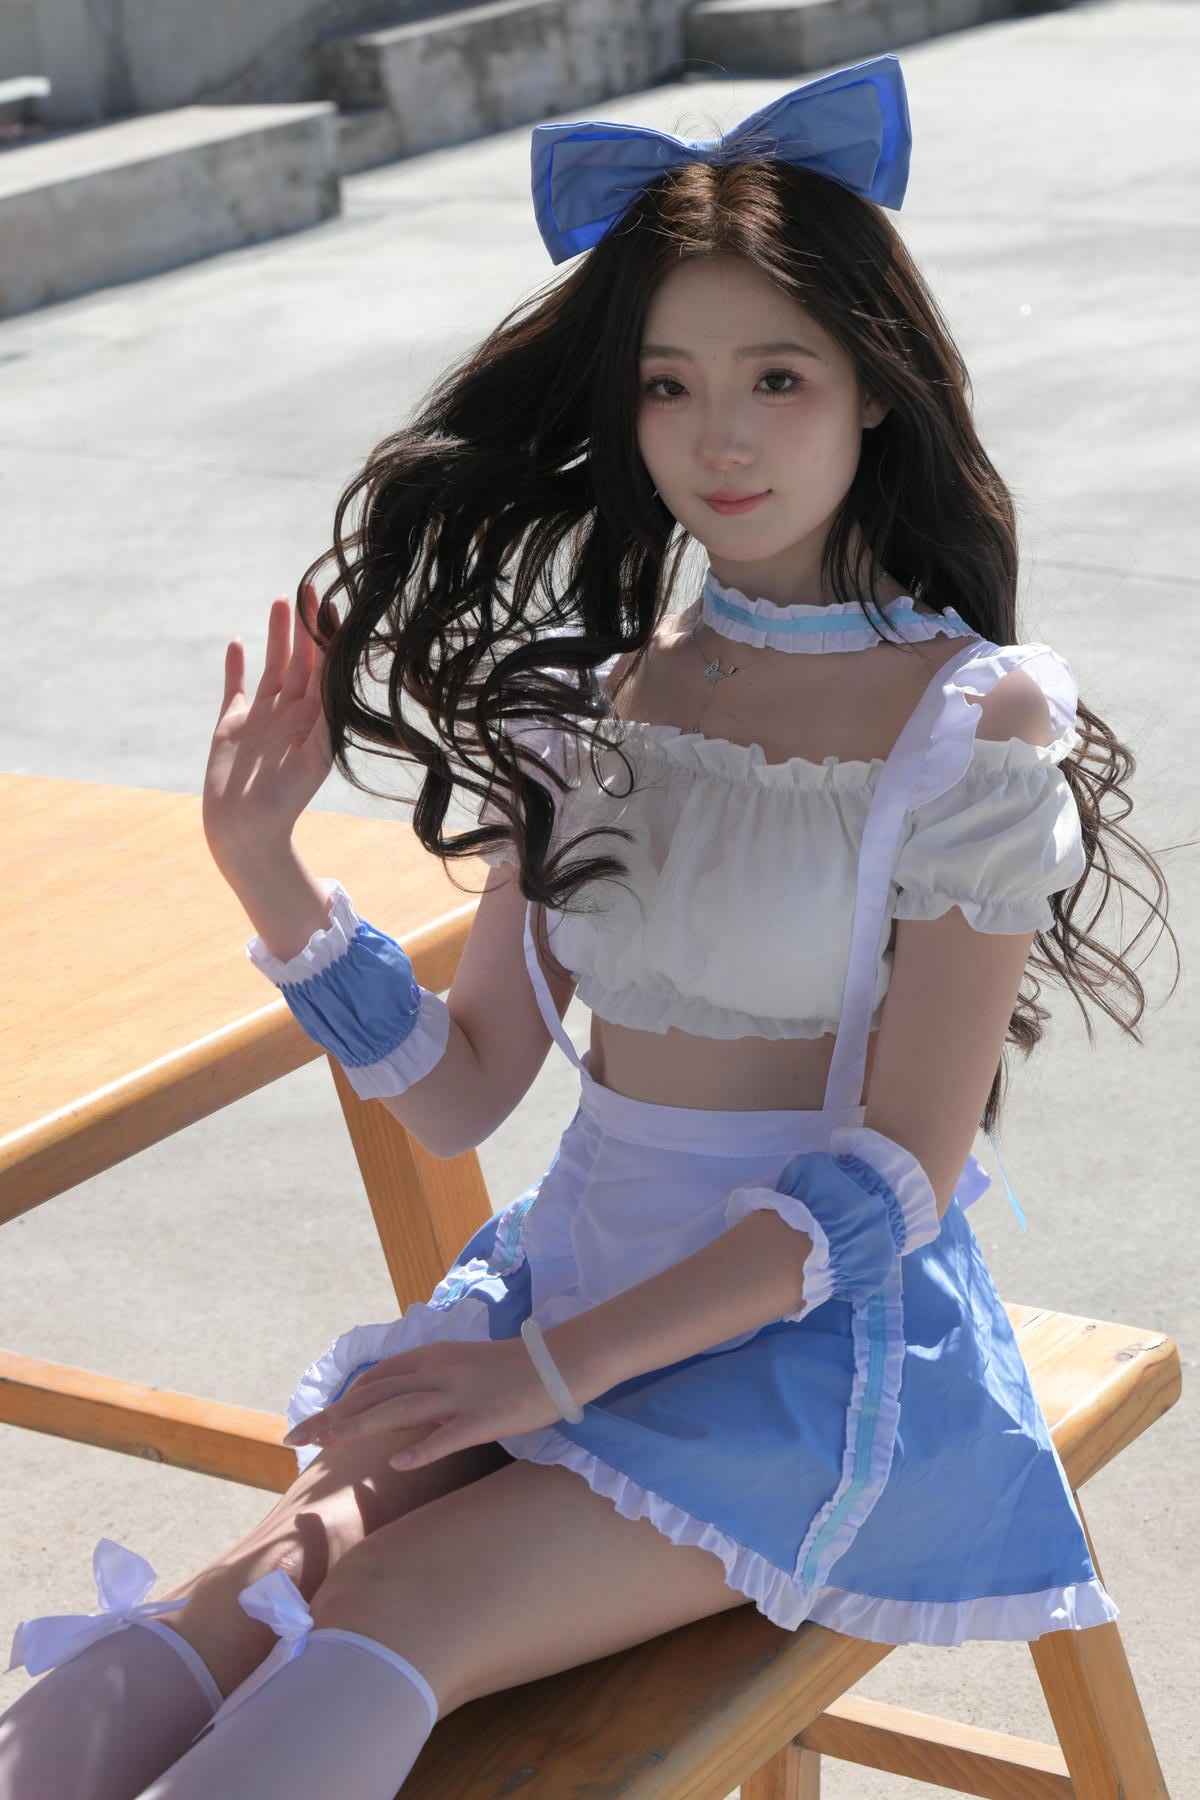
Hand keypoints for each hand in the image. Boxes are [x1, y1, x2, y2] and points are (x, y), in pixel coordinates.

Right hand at [203, 584, 333, 871]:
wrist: (244, 830)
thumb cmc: (283, 802)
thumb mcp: (312, 760)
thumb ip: (324, 723)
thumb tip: (337, 686)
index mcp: (315, 722)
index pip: (326, 671)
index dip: (329, 639)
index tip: (333, 606)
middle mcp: (292, 715)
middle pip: (302, 661)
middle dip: (306, 626)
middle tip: (309, 588)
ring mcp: (262, 718)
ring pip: (273, 666)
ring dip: (278, 635)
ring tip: (282, 601)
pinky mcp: (232, 725)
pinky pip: (235, 688)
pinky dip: (236, 666)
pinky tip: (237, 642)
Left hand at [281, 1337, 572, 1471]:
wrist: (557, 1363)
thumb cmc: (508, 1369)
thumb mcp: (458, 1365)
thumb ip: (425, 1380)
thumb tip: (392, 1400)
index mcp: (430, 1358)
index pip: (374, 1379)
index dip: (340, 1401)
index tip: (314, 1422)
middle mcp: (438, 1372)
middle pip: (374, 1394)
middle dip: (331, 1416)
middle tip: (294, 1437)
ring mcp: (459, 1395)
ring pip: (399, 1409)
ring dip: (358, 1427)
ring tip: (326, 1445)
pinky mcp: (484, 1418)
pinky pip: (448, 1435)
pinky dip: (421, 1449)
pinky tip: (398, 1463)